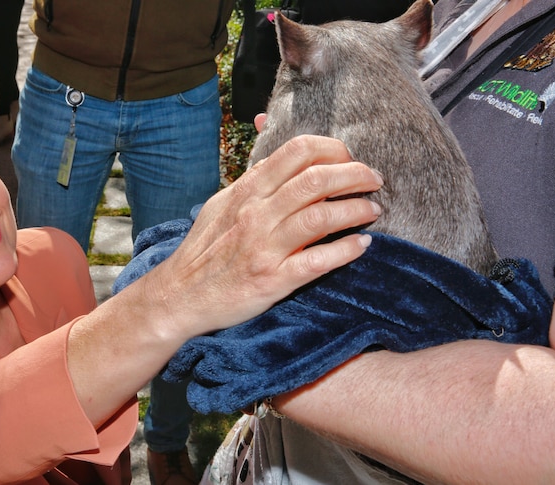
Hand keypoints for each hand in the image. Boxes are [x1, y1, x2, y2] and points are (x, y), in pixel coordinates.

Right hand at [138, 134, 383, 339]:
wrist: (180, 295)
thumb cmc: (205, 250)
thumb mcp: (223, 204)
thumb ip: (253, 181)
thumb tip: (282, 159)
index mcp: (246, 191)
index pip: (296, 152)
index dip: (332, 149)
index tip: (348, 159)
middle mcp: (256, 214)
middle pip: (316, 180)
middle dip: (355, 175)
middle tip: (374, 180)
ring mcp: (264, 247)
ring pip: (322, 216)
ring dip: (356, 210)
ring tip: (372, 210)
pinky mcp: (273, 280)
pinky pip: (318, 261)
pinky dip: (346, 250)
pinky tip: (362, 245)